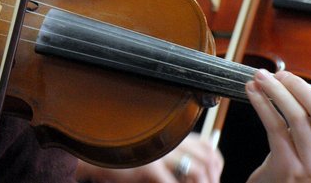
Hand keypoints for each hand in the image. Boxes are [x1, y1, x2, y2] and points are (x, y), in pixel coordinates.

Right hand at [76, 132, 222, 181]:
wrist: (94, 157)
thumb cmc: (122, 157)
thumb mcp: (151, 152)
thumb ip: (172, 155)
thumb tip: (197, 172)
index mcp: (170, 132)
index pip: (207, 147)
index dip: (215, 167)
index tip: (212, 179)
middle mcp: (168, 139)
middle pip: (207, 160)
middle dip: (212, 180)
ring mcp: (160, 154)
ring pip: (198, 172)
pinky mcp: (150, 169)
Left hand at [246, 70, 310, 182]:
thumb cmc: (297, 154)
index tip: (304, 83)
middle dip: (297, 85)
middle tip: (277, 74)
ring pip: (295, 116)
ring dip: (274, 90)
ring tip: (260, 77)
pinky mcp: (287, 166)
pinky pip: (275, 126)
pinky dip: (261, 103)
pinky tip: (252, 91)